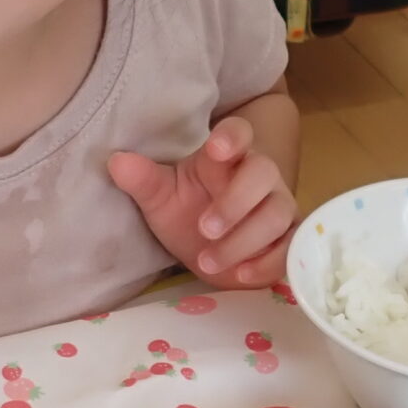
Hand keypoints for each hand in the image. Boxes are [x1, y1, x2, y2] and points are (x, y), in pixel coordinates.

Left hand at [110, 115, 297, 286]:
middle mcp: (258, 178)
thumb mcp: (161, 198)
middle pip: (263, 173)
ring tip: (207, 261)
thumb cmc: (187, 212)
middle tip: (203, 228)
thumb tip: (117, 162)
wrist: (210, 248)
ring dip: (244, 239)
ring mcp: (277, 207)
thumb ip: (143, 181)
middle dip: (235, 201)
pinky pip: (290, 247)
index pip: (238, 133)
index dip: (232, 137)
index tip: (216, 149)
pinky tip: (242, 274)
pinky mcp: (287, 239)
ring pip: (276, 214)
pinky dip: (268, 263)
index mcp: (225, 159)